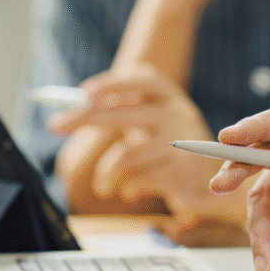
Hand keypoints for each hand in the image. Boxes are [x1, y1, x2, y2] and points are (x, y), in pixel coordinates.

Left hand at [50, 64, 244, 235]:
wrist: (214, 188)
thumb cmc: (172, 152)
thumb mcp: (154, 125)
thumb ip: (124, 111)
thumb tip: (76, 106)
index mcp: (172, 99)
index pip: (144, 79)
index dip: (113, 82)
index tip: (84, 91)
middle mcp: (179, 117)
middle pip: (124, 113)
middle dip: (85, 117)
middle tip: (56, 125)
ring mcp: (182, 146)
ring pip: (124, 156)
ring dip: (106, 174)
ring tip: (103, 186)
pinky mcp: (180, 175)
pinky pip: (136, 180)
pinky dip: (126, 188)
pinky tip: (130, 191)